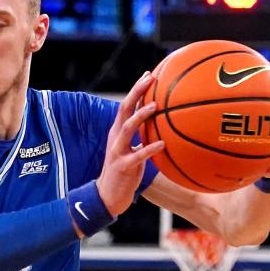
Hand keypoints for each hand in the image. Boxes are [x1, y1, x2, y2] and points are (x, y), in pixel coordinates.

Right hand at [96, 71, 164, 218]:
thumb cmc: (124, 172)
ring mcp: (118, 152)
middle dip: (136, 92)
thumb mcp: (130, 150)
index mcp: (117, 132)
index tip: (149, 74)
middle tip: (151, 79)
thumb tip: (159, 125)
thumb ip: (141, 137)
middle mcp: (116, 138)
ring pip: (127, 129)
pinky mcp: (124, 167)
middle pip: (124, 109)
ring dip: (141, 116)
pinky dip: (149, 149)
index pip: (126, 105)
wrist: (107, 196)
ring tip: (155, 106)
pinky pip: (138, 155)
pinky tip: (162, 144)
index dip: (137, 89)